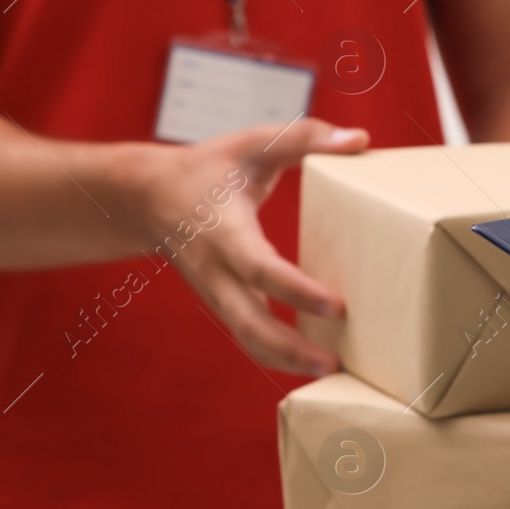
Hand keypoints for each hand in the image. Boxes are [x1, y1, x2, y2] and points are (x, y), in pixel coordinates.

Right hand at [132, 119, 367, 375]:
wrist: (149, 198)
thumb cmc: (208, 168)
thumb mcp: (253, 142)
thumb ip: (306, 137)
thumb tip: (360, 140)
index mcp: (225, 232)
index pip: (259, 269)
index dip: (296, 290)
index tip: (336, 306)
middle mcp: (217, 271)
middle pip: (249, 323)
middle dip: (290, 348)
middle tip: (334, 362)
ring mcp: (217, 294)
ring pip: (247, 340)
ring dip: (287, 362)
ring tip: (334, 371)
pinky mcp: (223, 305)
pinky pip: (249, 339)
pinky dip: (278, 357)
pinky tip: (314, 364)